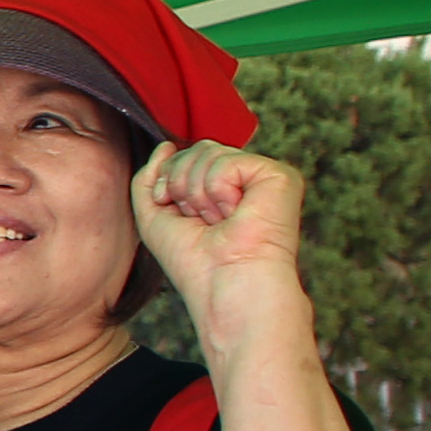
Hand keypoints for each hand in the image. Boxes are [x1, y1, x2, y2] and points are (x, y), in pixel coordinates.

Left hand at [132, 139, 311, 349]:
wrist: (225, 285)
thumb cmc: (193, 263)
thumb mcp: (154, 215)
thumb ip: (151, 178)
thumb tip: (165, 145)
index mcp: (220, 188)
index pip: (184, 157)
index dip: (169, 183)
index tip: (181, 216)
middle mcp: (244, 179)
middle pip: (195, 149)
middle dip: (181, 187)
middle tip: (203, 222)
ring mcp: (263, 176)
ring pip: (207, 152)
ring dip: (198, 194)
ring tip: (219, 221)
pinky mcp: (280, 175)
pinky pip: (226, 161)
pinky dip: (218, 191)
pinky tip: (233, 214)